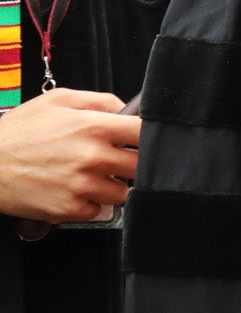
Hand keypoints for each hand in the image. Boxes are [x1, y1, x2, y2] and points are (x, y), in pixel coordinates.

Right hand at [0, 89, 140, 222]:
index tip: (142, 139)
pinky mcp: (69, 209)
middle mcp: (93, 157)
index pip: (145, 132)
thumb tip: (127, 109)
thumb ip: (99, 101)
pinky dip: (91, 204)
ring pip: (123, 192)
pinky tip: (74, 191)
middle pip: (141, 166)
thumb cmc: (18, 131)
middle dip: (131, 162)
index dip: (150, 135)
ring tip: (89, 176)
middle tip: (114, 159)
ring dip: (112, 185)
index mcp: (94, 127)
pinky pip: (100, 211)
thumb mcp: (58, 101)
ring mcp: (82, 186)